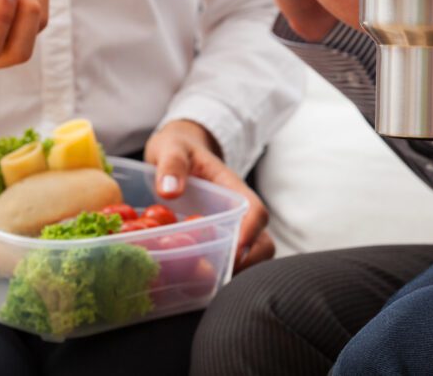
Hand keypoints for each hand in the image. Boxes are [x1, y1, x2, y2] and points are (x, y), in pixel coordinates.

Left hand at [145, 119, 273, 271]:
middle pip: (263, 241)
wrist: (179, 149)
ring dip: (240, 273)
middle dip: (250, 263)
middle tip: (220, 279)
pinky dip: (223, 273)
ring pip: (253, 255)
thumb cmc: (178, 148)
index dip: (250, 234)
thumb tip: (170, 190)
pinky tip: (198, 281)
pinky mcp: (221, 236)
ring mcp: (232, 225)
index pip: (256, 211)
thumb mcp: (171, 149)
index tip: (234, 253)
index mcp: (232, 187)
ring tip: (209, 284)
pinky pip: (233, 259)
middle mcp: (239, 210)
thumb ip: (171, 164)